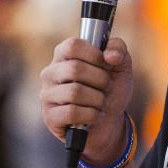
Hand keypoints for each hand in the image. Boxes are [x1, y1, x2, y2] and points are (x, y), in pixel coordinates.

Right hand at [40, 36, 134, 165]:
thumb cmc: (110, 89)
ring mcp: (47, 95)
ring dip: (98, 99)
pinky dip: (92, 115)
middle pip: (75, 69)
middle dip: (101, 80)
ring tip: (101, 102)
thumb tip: (110, 56)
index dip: (94, 55)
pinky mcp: (50, 117)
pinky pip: (72, 113)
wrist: (109, 121)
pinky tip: (95, 115)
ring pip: (75, 92)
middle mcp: (50, 73)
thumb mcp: (121, 66)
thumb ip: (118, 49)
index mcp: (64, 55)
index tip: (106, 64)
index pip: (72, 45)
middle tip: (107, 87)